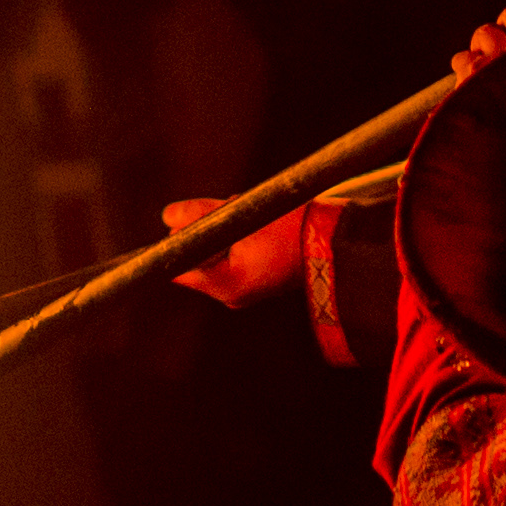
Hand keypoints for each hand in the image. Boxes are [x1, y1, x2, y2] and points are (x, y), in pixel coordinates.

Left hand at [171, 199, 309, 306]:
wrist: (339, 241)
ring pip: (215, 254)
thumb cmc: (294, 228)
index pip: (178, 266)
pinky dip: (238, 238)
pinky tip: (260, 224)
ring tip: (252, 216)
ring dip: (225, 230)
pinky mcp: (258, 282)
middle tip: (233, 211)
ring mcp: (245, 291)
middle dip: (206, 230)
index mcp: (225, 286)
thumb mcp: (242, 215)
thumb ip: (200, 215)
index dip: (178, 239)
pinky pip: (233, 257)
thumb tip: (166, 216)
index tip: (191, 218)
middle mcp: (231, 295)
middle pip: (196, 258)